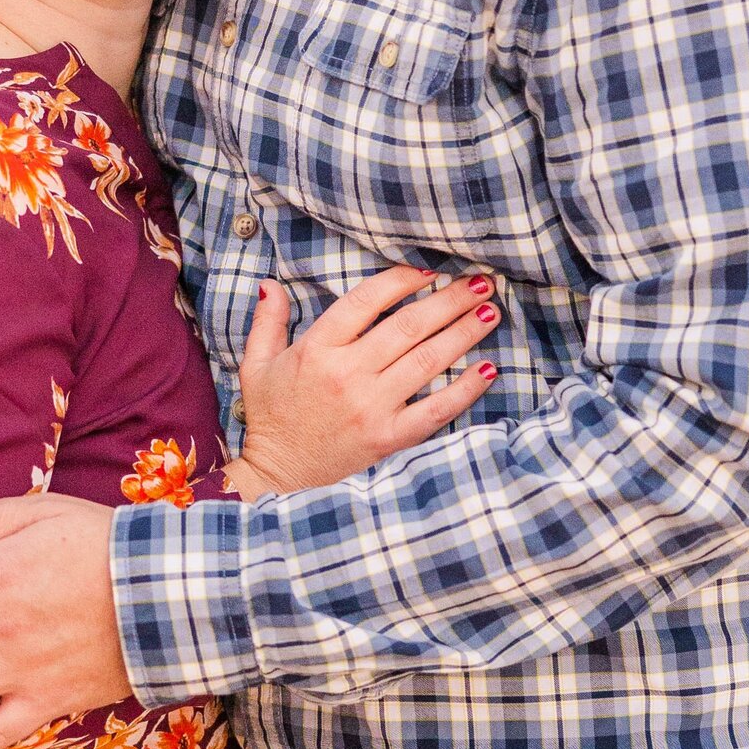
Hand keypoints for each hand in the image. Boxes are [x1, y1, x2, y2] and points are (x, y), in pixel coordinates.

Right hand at [224, 266, 498, 499]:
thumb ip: (268, 320)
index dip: (401, 280)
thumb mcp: (257, 363)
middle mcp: (348, 373)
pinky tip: (488, 370)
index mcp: (318, 348)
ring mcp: (371, 407)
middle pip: (408, 326)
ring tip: (490, 313)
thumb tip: (272, 283)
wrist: (280, 478)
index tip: (429, 271)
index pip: (367, 301)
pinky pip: (435, 410)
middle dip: (449, 300)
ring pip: (428, 360)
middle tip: (479, 281)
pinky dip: (465, 390)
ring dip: (463, 333)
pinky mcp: (389, 438)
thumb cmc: (272, 417)